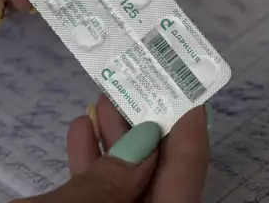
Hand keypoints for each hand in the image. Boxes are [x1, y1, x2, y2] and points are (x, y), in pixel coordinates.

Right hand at [13, 96, 209, 202]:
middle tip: (136, 79)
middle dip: (144, 125)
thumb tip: (144, 143)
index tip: (185, 78)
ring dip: (114, 142)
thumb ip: (108, 181)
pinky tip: (79, 132)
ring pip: (124, 186)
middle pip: (157, 173)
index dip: (189, 122)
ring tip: (102, 100)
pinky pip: (99, 199)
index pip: (187, 169)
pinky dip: (91, 169)